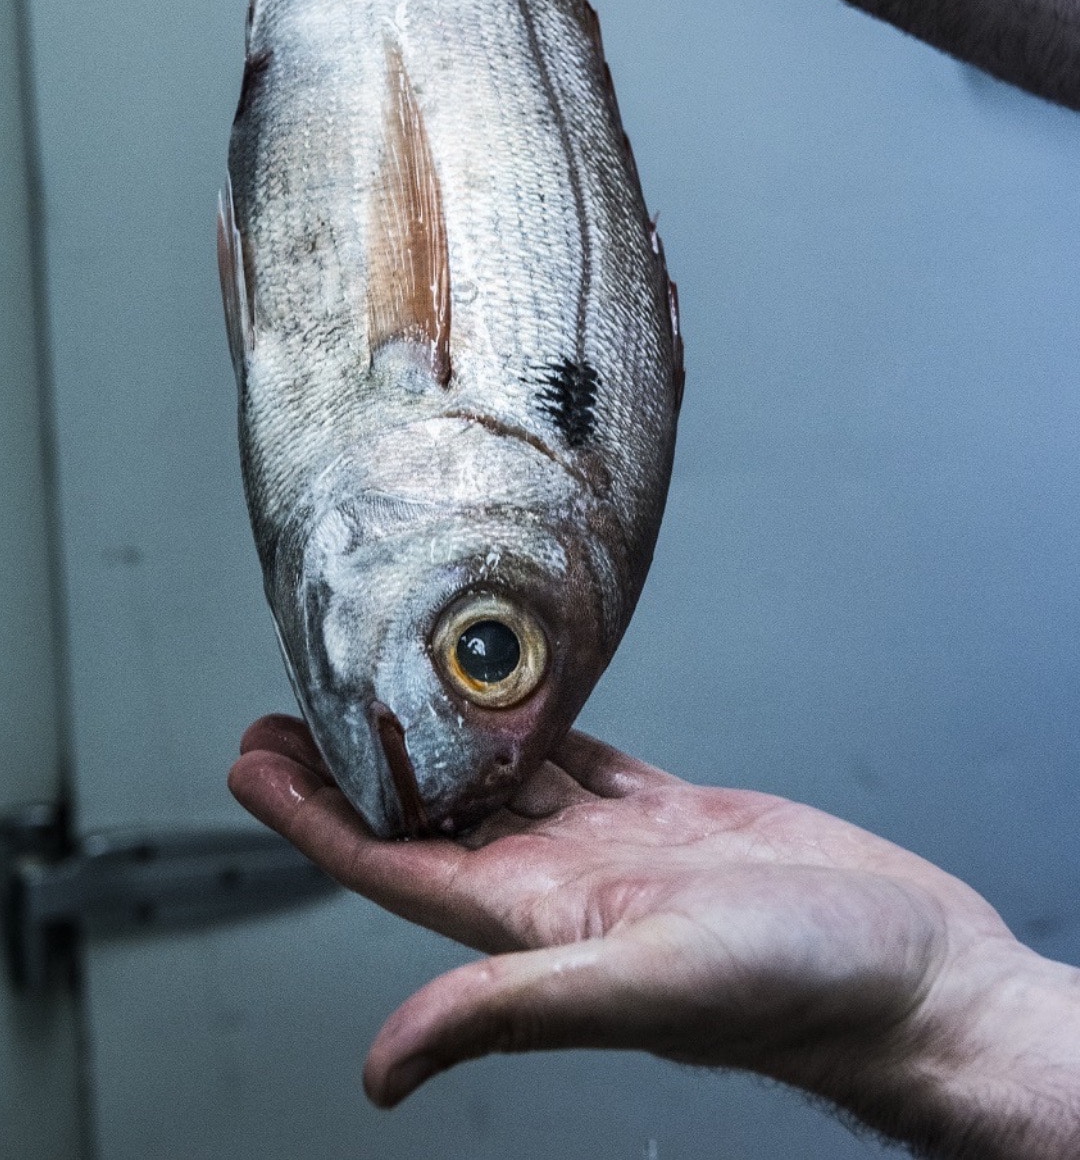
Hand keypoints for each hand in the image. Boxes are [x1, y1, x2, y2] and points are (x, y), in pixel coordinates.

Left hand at [229, 718, 1079, 1151]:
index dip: (313, 814)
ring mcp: (616, 850)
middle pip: (426, 813)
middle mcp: (562, 883)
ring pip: (498, 779)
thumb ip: (515, 1005)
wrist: (905, 972)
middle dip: (351, 764)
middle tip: (287, 706)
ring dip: (430, 737)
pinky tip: (512, 693)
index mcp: (539, 918)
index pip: (392, 859)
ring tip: (375, 685)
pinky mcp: (672, 818)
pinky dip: (538, 721)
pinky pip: (581, 756)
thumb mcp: (647, 982)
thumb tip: (382, 1069)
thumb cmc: (798, 988)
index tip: (252, 759)